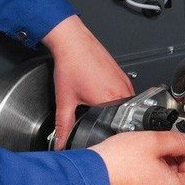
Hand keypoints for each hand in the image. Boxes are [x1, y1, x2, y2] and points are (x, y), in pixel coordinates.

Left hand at [42, 15, 134, 149]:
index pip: (117, 127)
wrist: (73, 42)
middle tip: (95, 118)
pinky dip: (116, 98)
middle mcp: (123, 91)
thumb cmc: (71, 64)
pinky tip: (101, 93)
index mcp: (111, 100)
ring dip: (114, 109)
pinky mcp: (123, 75)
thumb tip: (60, 143)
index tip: (99, 135)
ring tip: (97, 104)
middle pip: (122, 117)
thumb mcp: (65, 100)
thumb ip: (63, 126)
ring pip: (125, 105)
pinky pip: (125, 94)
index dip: (107, 134)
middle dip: (109, 122)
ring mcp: (125, 82)